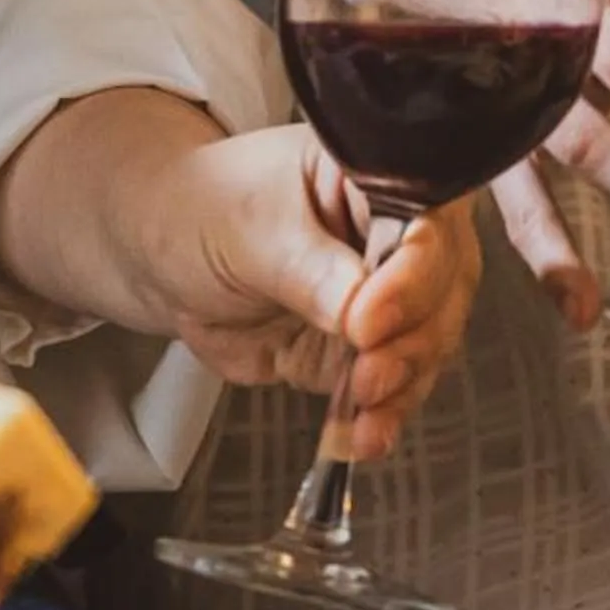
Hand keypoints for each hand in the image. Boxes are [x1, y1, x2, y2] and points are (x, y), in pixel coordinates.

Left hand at [136, 125, 482, 458]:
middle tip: (368, 368)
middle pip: (444, 286)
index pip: (428, 220)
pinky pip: (396, 384)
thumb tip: (357, 308)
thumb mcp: (247, 227)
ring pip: (431, 341)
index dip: (411, 274)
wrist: (165, 255)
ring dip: (403, 383)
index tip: (368, 318)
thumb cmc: (205, 209)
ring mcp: (390, 294)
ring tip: (364, 406)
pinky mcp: (369, 348)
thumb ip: (304, 266)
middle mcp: (399, 233)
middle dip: (413, 337)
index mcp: (380, 176)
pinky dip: (384, 414)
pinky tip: (364, 433)